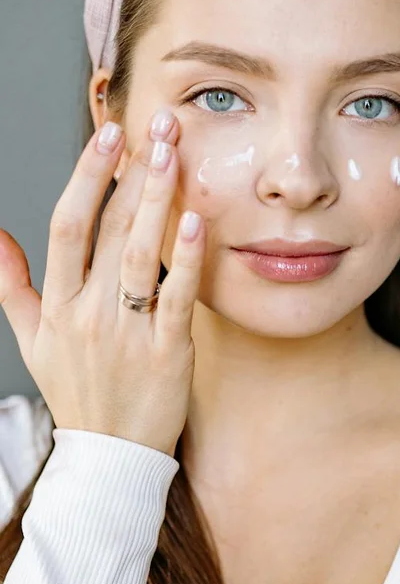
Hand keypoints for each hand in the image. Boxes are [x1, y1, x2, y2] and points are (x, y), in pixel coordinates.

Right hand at [0, 111, 205, 457]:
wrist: (111, 455)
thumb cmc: (77, 393)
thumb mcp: (32, 340)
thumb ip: (13, 286)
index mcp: (58, 306)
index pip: (68, 228)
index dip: (87, 178)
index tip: (107, 137)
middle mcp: (89, 314)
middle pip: (110, 231)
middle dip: (133, 174)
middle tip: (158, 127)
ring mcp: (129, 334)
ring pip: (142, 257)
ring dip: (158, 202)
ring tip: (176, 156)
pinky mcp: (168, 354)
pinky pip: (177, 300)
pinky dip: (187, 261)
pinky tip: (197, 223)